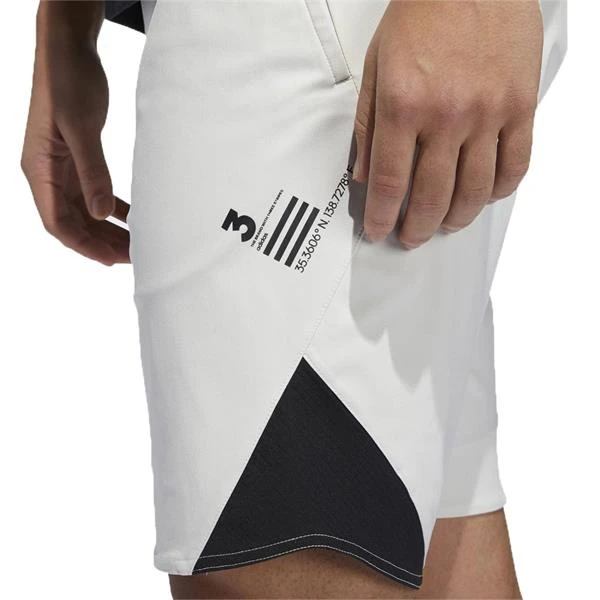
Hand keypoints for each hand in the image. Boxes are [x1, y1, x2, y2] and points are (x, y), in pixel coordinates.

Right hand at [21, 2, 129, 264]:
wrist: (68, 48)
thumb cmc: (67, 80)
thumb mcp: (81, 127)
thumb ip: (92, 171)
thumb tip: (101, 214)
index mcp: (39, 169)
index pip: (57, 222)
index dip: (84, 245)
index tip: (112, 260)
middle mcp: (47, 173)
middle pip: (73, 222)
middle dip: (101, 242)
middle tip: (134, 257)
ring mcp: (62, 167)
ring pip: (85, 211)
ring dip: (108, 229)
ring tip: (136, 244)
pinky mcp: (78, 159)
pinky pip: (94, 193)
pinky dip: (112, 209)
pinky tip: (133, 218)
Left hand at [353, 0, 542, 246]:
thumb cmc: (423, 13)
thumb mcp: (376, 66)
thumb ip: (367, 125)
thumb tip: (362, 174)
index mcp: (403, 104)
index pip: (388, 182)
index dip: (381, 216)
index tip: (378, 231)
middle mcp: (446, 115)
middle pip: (430, 196)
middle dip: (416, 228)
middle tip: (410, 237)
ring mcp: (488, 113)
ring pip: (474, 190)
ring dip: (456, 218)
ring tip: (443, 224)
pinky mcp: (521, 105)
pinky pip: (515, 164)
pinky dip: (499, 190)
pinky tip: (484, 196)